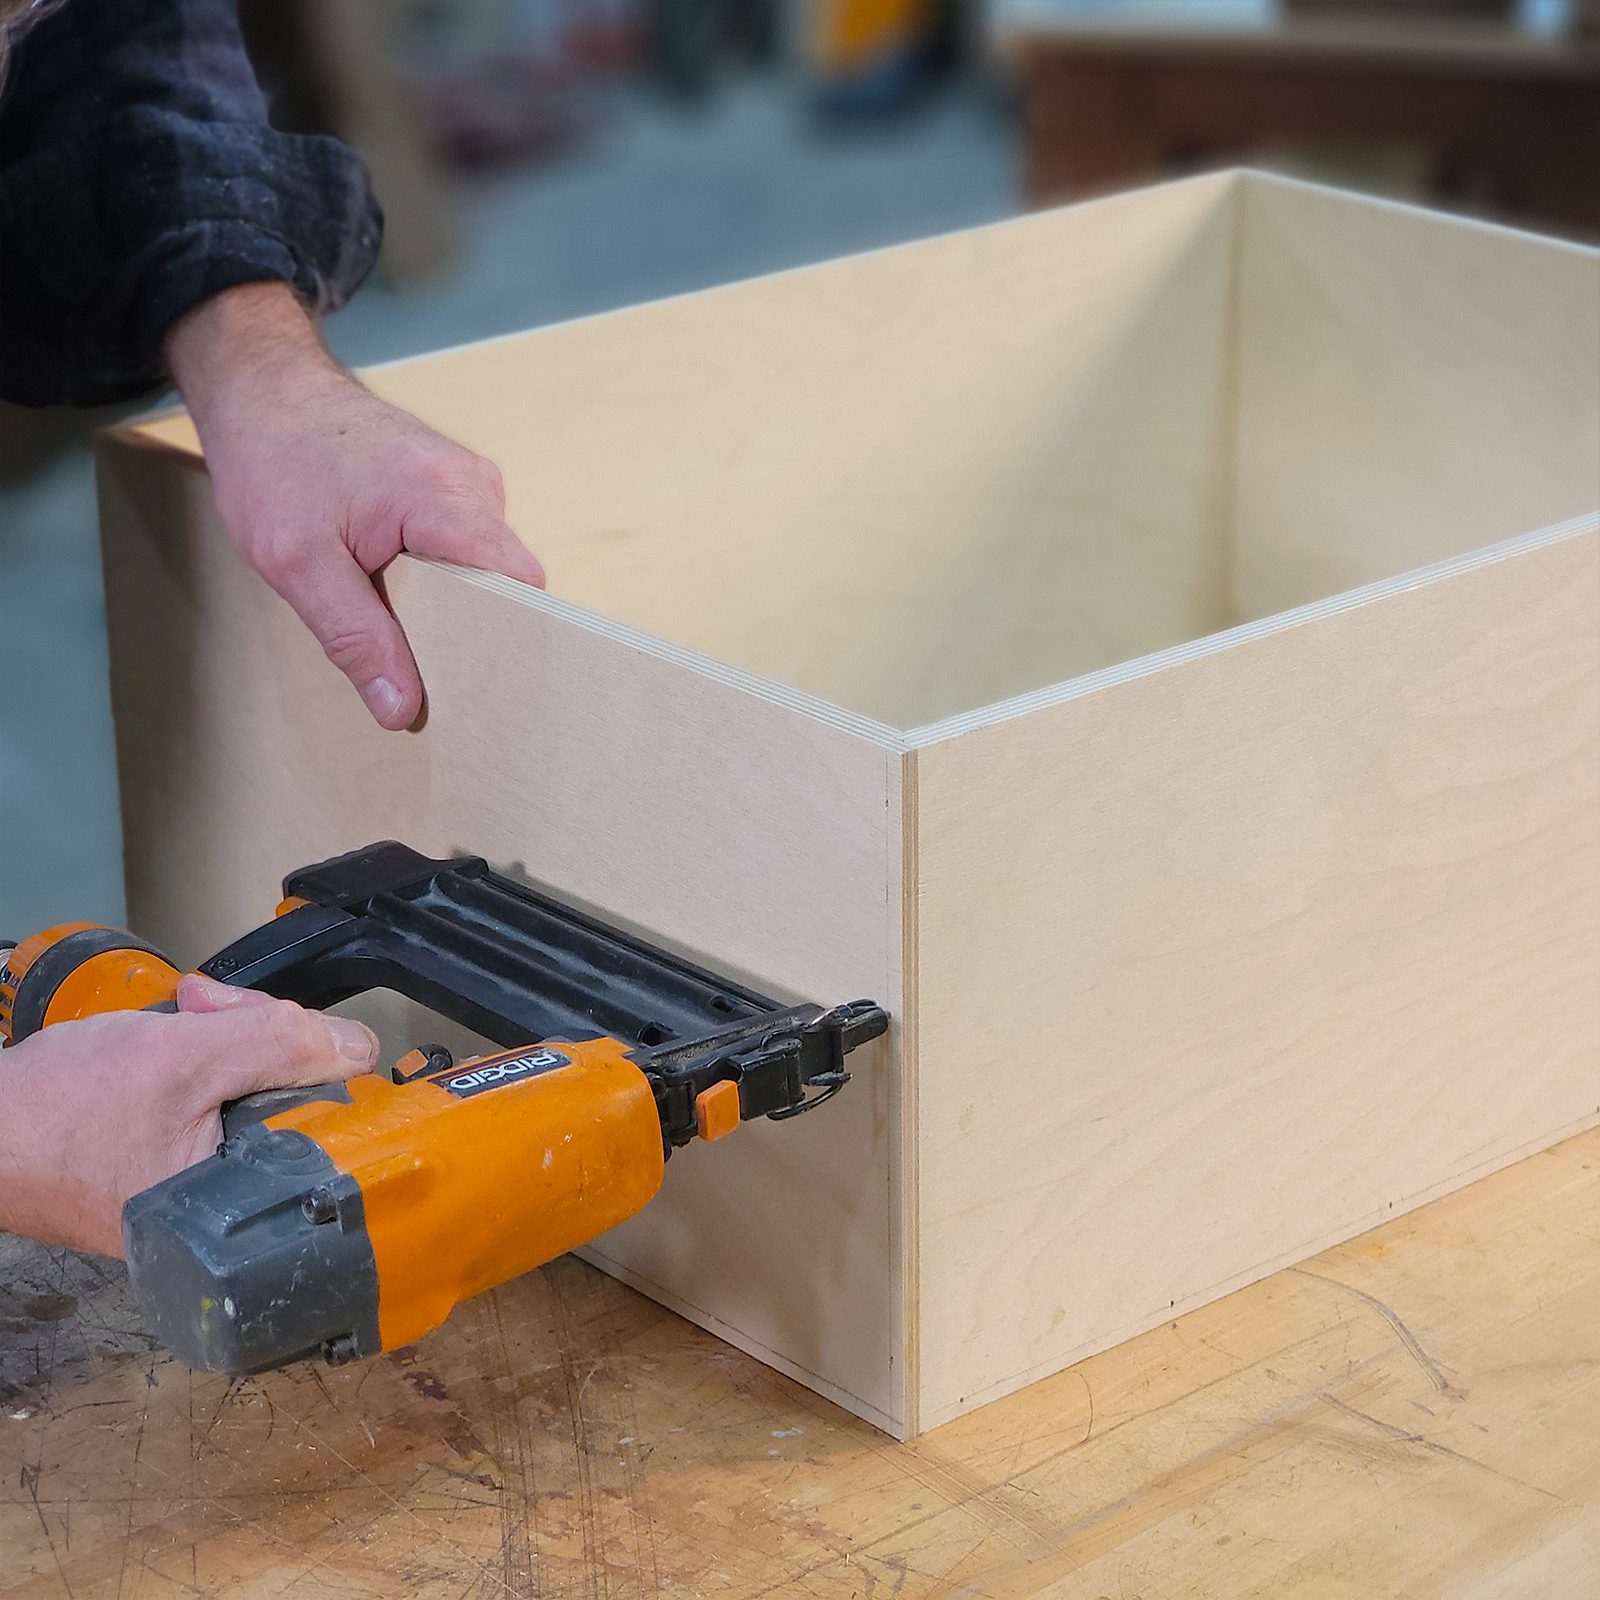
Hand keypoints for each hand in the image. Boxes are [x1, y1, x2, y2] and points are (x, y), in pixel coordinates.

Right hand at [0, 975, 378, 1257]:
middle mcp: (225, 1205)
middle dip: (259, 1034)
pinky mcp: (168, 1157)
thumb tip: (358, 1047)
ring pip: (249, 1088)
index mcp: (240, 1203)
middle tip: (210, 1006)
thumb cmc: (58, 1110)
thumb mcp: (185, 1058)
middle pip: (288, 1097)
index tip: (281, 1024)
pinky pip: (210, 1099)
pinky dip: (198, 1056)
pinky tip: (174, 1030)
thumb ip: (279, 1046)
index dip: (311, 1059)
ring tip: (185, 1011)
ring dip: (227, 1035)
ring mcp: (195, 1182)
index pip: (323, 1123)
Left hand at [165, 282, 545, 730]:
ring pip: (482, 570)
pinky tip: (389, 582)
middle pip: (504, 584)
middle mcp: (475, 485)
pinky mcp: (453, 486)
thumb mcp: (298, 564)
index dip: (507, 639)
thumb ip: (355, 638)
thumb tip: (402, 709)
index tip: (476, 685)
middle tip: (417, 667)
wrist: (260, 387)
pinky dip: (434, 578)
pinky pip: (464, 550)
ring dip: (444, 604)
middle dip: (467, 630)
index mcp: (447, 499)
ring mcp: (468, 481)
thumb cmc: (272, 462)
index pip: (520, 585)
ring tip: (389, 613)